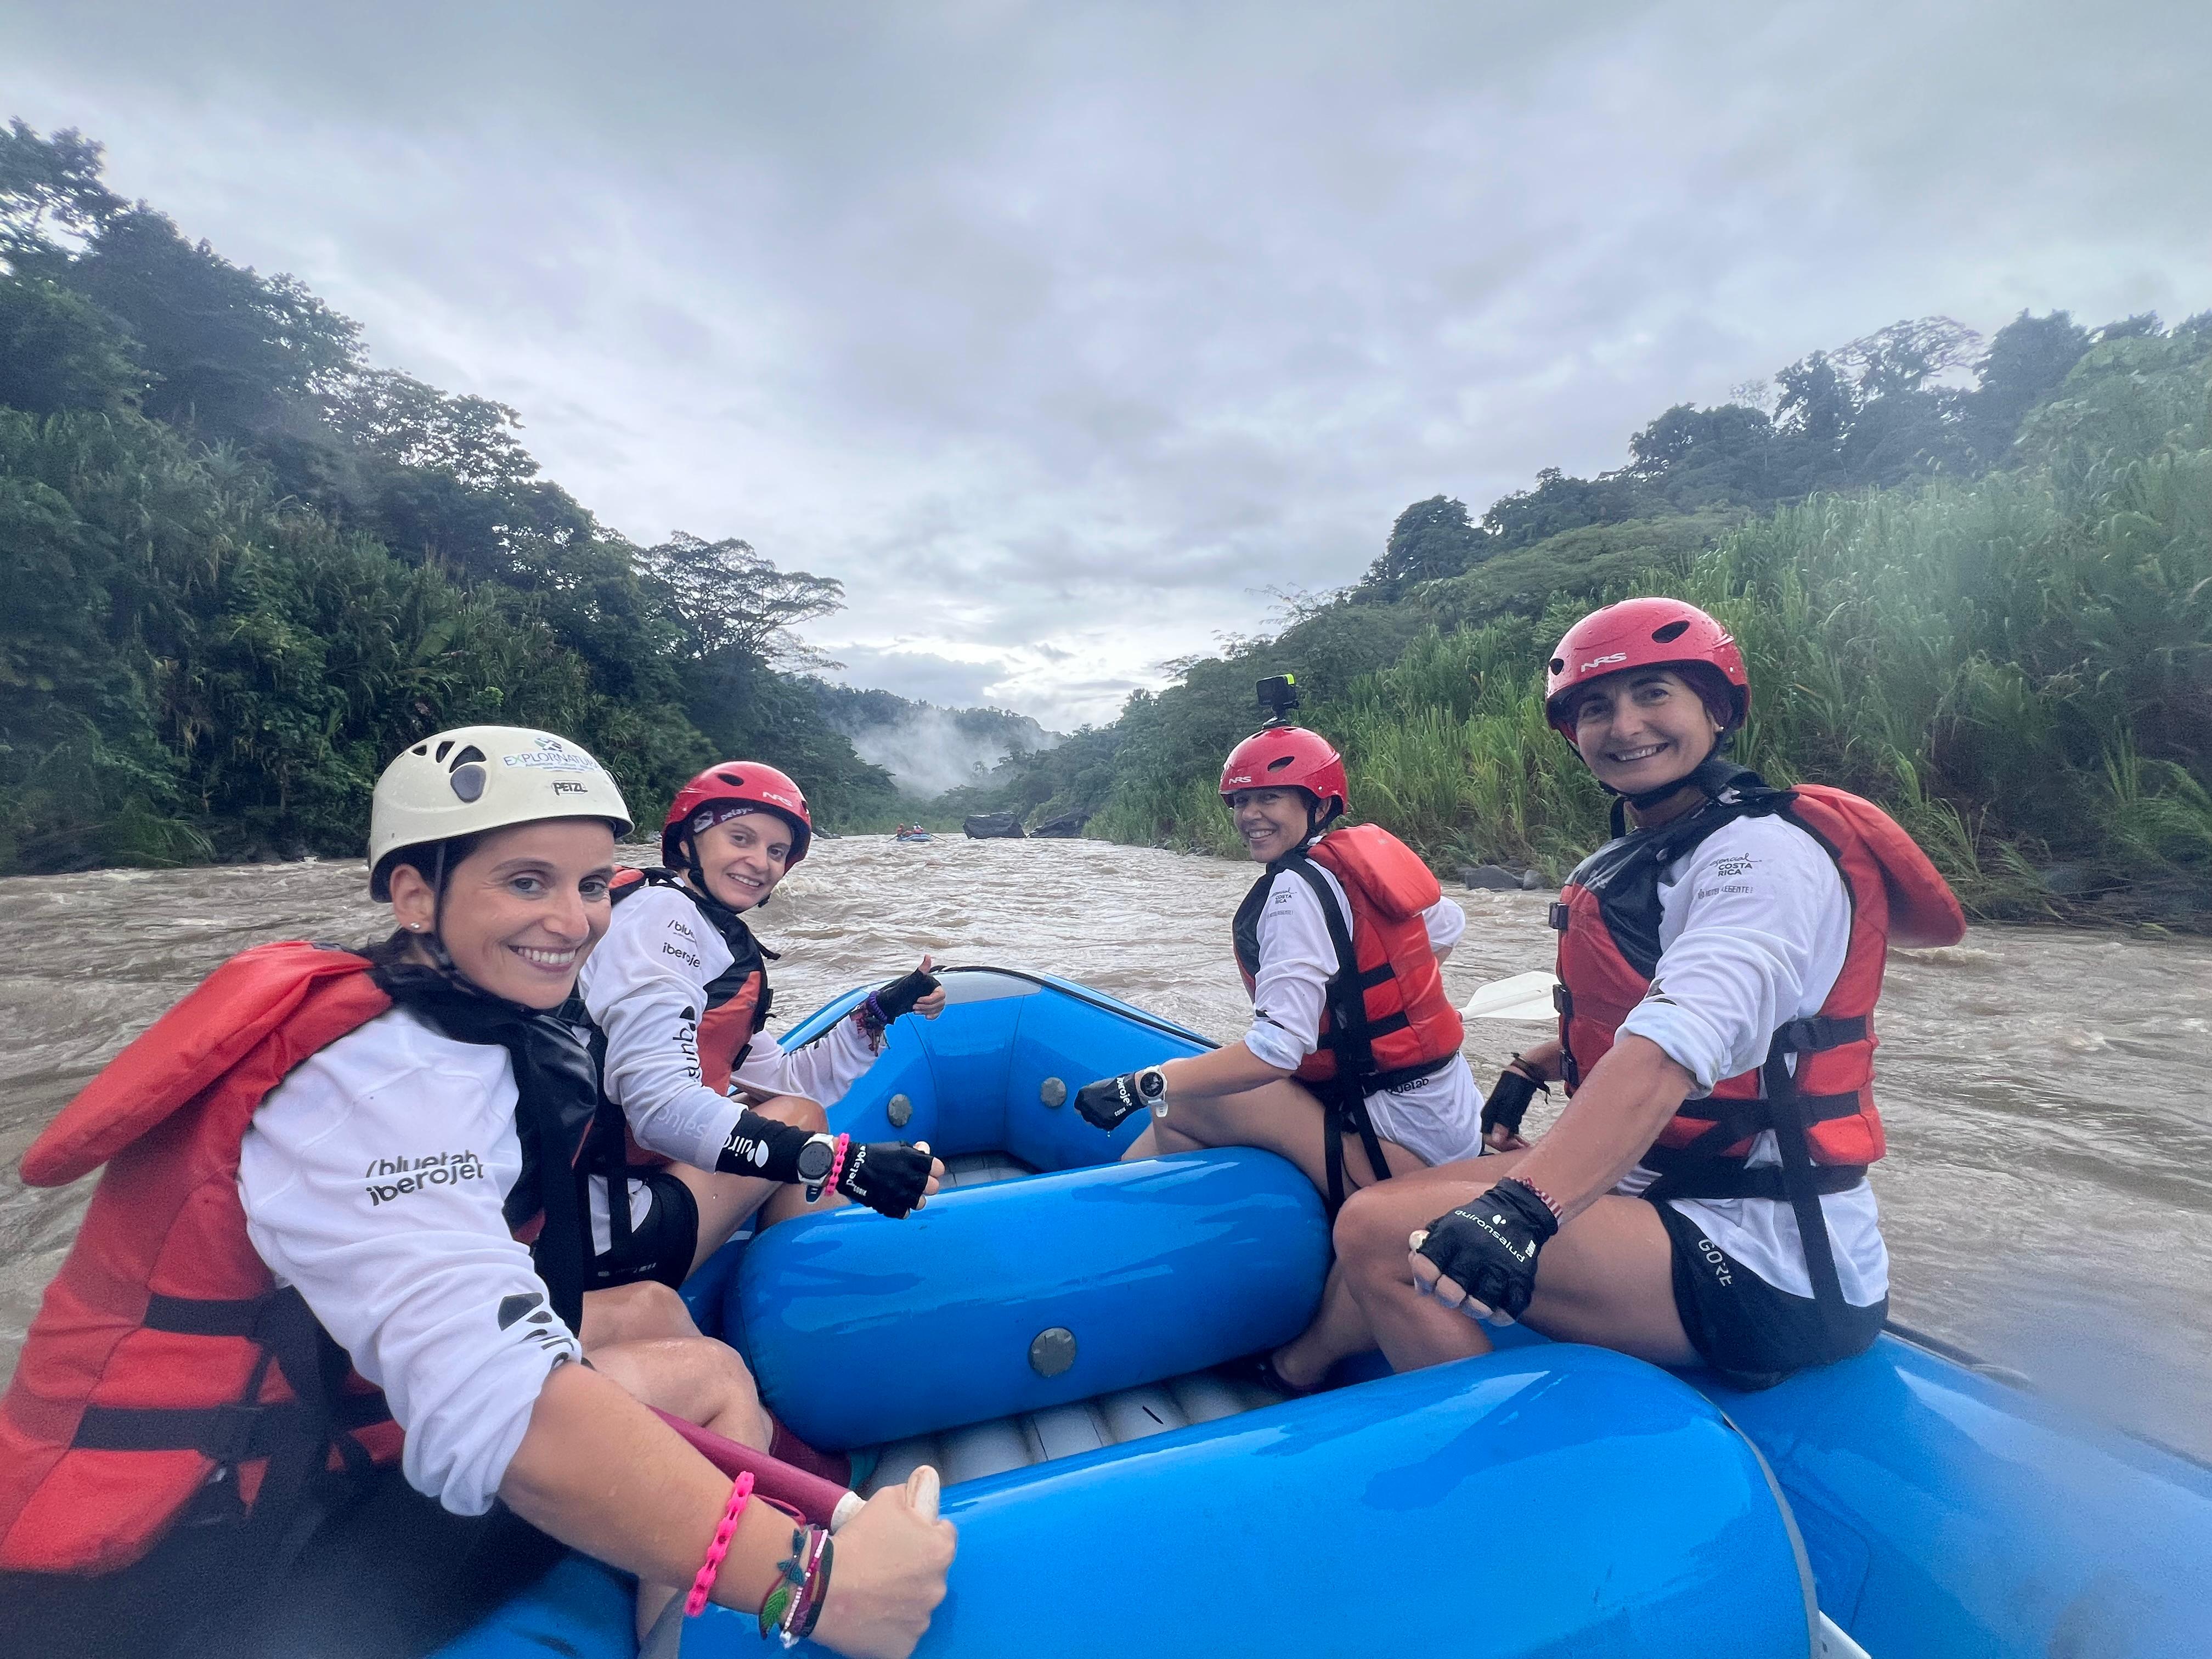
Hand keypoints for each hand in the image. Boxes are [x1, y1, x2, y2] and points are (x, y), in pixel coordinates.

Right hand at [809, 1466, 955, 1658]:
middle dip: (913, 1567)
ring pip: (917, 1603)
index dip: (921, 1533)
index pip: (943, 1536)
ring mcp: (922, 1621)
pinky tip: (871, 1615)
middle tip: (881, 1565)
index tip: (899, 1538)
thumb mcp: (886, 1499)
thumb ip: (911, 1495)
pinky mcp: (904, 1647)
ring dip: (903, 1597)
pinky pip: (902, 1633)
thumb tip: (921, 1490)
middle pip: (931, 1572)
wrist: (820, 1586)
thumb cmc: (856, 1540)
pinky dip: (890, 1626)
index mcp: (941, 1551)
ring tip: (872, 1591)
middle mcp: (939, 1588)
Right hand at [838, 1140, 942, 1218]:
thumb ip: (915, 1151)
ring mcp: (899, 1193)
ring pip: (920, 1203)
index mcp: (912, 1159)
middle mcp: (908, 1176)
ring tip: (904, 1194)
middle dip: (926, 1185)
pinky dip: (901, 1209)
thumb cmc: (874, 1155)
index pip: (938, 1168)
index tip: (928, 1170)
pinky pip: (905, 1213)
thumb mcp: (897, 1147)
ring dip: (914, 1198)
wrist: (849, 1167)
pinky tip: (895, 1201)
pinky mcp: (889, 1206)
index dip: (934, 1170)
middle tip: (916, 1183)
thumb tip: (925, 1150)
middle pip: (933, 1187)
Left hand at [874, 961, 942, 1024]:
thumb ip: (920, 971)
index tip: (918, 1000)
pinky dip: (932, 1015)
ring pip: (938, 1008)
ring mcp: (931, 999)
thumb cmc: (898, 991)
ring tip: (915, 1010)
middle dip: (927, 1006)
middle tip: (914, 1006)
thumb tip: (927, 956)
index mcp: (931, 983)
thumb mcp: (909, 982)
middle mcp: (933, 990)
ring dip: (927, 1011)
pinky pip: (936, 1012)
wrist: (890, 1003)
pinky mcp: (929, 1007)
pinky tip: (926, 1017)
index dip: (931, 999)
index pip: (940, 994)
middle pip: (940, 1002)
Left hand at [1072, 1067, 1165, 1130]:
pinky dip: (1108, 1122)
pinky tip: (1114, 1114)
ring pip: (1094, 1122)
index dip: (1084, 1108)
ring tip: (1109, 1111)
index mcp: (1082, 1096)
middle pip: (1085, 1116)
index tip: (1088, 1108)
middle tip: (1101, 1110)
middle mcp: (1086, 1107)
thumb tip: (1087, 1103)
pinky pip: (1104, 1125)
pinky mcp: (1105, 1123)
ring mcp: (1095, 1116)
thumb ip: (1089, 1096)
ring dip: (1100, 1119)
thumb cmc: (1114, 1086)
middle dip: (1091, 1114)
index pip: (1077, 1107)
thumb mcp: (1096, 1086)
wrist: (1128, 1090)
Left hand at [1408, 1177, 1558, 1322]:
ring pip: (1479, 1306)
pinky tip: (1494, 1305)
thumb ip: (1426, 1250)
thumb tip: (1421, 1285)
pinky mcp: (1522, 1279)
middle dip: (1447, 1298)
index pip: (1425, 1268)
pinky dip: (1499, 1314)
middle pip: (1450, 1293)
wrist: (1517, 1211)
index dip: (1424, 1280)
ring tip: (1472, 1300)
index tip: (1431, 1280)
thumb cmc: (1472, 1225)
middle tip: (1453, 1295)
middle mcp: (1475, 1251)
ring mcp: (1500, 1266)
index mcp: (1451, 1236)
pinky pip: (1509, 1311)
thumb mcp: (1445, 1226)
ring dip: (1472, 1308)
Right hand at [1480, 1064, 1545, 1151]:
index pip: (1489, 1139)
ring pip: (1502, 1137)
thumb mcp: (1510, 1106)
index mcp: (1488, 1115)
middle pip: (1495, 1140)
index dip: (1503, 1145)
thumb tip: (1495, 1140)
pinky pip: (1507, 1132)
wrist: (1524, 1072)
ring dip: (1512, 1143)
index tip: (1517, 1146)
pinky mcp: (1506, 1116)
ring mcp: (1498, 1117)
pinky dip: (1515, 1138)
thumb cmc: (1516, 1087)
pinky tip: (1523, 1140)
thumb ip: (1503, 1124)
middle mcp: (1491, 1118)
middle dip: (1508, 1146)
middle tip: (1523, 1147)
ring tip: (1525, 1145)